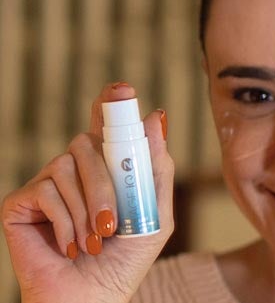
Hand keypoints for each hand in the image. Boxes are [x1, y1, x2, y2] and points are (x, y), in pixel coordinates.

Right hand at [1, 83, 174, 302]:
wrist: (92, 298)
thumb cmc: (125, 259)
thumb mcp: (155, 213)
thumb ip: (157, 168)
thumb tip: (157, 118)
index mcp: (107, 169)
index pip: (105, 126)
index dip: (111, 104)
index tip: (122, 89)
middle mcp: (75, 170)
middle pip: (87, 143)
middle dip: (105, 185)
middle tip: (111, 223)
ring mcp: (47, 184)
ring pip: (66, 165)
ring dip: (87, 210)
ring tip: (92, 242)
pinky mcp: (20, 202)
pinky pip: (45, 190)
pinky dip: (64, 221)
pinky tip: (68, 245)